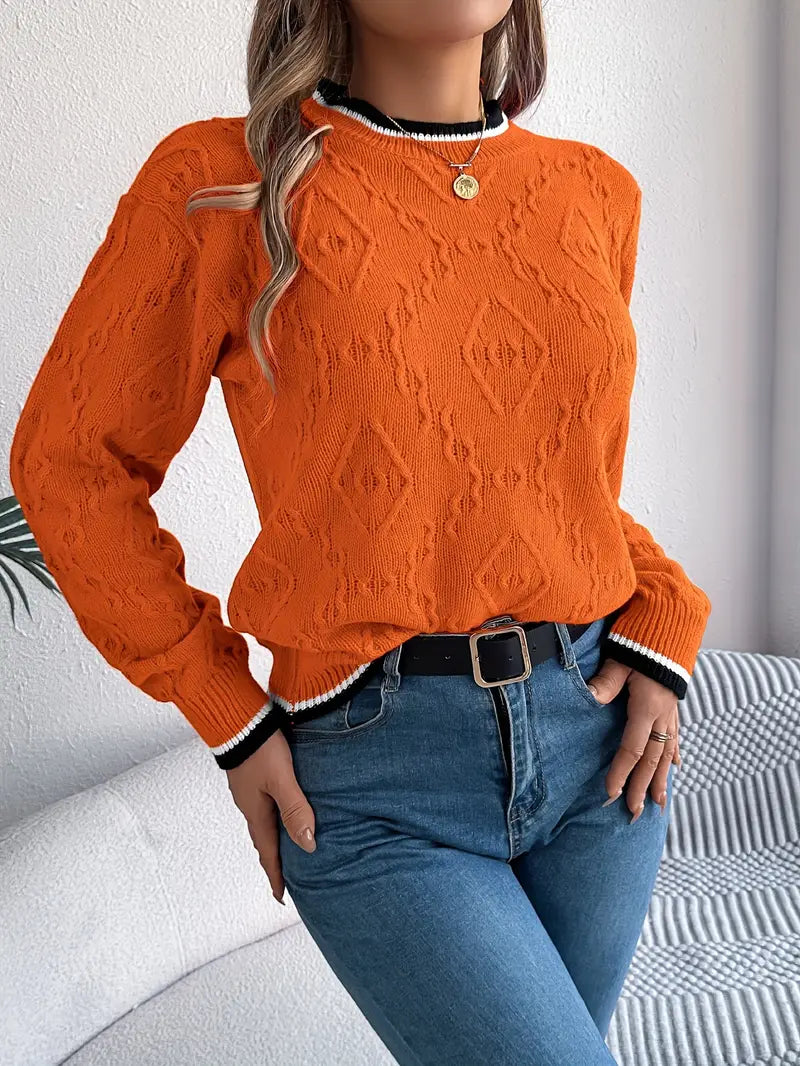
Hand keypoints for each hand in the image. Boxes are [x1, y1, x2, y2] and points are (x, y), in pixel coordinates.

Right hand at [225, 729, 316, 904]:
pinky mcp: (252, 774)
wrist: (239, 718)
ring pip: (264, 821)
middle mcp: (250, 805)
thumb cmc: (261, 747)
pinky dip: (275, 816)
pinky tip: (283, 809)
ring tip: (288, 847)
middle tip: (287, 878)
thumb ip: (295, 810)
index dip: (276, 875)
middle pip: (264, 840)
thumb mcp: (281, 780)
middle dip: (275, 860)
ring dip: (275, 837)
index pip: (268, 852)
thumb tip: (308, 846)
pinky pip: (264, 804)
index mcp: (256, 812)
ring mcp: (249, 790)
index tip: (282, 897)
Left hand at [585, 657, 679, 820]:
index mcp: (647, 706)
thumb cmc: (640, 641)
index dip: (621, 772)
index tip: (610, 793)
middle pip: (652, 758)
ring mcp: (671, 711)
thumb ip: (606, 681)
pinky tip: (675, 768)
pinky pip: (675, 735)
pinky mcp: (674, 704)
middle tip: (634, 813)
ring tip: (659, 804)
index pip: (633, 748)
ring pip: (667, 752)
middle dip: (643, 787)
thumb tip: (590, 699)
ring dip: (661, 779)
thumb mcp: (619, 660)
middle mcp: (662, 714)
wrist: (670, 623)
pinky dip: (674, 753)